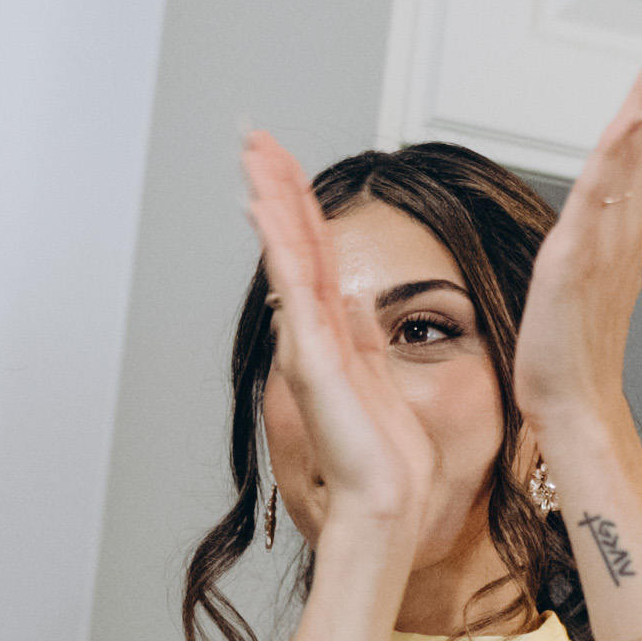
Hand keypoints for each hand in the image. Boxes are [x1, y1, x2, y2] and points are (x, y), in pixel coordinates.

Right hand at [243, 123, 438, 547]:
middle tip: (254, 137)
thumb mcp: (383, 379)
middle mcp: (313, 331)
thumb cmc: (388, 460)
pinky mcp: (310, 355)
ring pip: (285, 252)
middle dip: (274, 185)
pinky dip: (276, 242)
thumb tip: (359, 298)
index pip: (315, 252)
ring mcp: (306, 341)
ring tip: (253, 152)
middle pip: (292, 240)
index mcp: (336, 333)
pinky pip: (291, 284)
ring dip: (269, 197)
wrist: (385, 503)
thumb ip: (366, 336)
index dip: (299, 206)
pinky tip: (263, 206)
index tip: (284, 164)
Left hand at [514, 8, 641, 468]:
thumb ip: (591, 238)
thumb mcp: (578, 278)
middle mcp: (623, 222)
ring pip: (640, 143)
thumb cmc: (574, 355)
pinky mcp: (581, 255)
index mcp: (621, 222)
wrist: (576, 406)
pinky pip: (606, 189)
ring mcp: (607, 235)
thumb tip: (594, 209)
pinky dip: (626, 148)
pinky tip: (637, 115)